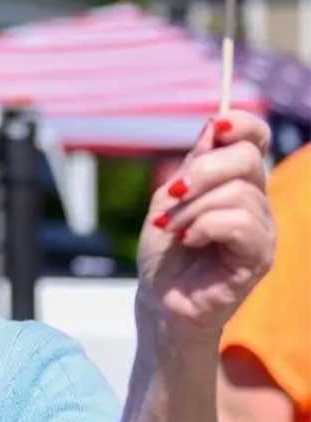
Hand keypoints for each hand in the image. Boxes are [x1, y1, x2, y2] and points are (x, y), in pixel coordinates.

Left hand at [135, 111, 275, 340]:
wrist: (159, 297)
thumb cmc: (165, 251)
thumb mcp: (170, 199)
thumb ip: (193, 165)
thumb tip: (214, 125)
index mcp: (236, 183)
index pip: (256, 140)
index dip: (242, 124)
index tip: (217, 125)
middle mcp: (256, 203)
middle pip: (247, 160)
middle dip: (201, 172)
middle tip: (172, 195)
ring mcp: (262, 231)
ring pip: (238, 193)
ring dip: (193, 209)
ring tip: (174, 230)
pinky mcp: (259, 258)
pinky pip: (239, 223)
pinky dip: (204, 226)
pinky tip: (189, 240)